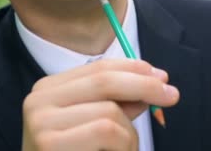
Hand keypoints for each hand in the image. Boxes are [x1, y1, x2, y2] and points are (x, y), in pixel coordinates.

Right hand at [22, 59, 179, 150]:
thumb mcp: (94, 125)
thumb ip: (117, 104)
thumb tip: (154, 81)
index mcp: (48, 90)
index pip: (98, 67)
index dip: (134, 69)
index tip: (162, 77)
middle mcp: (38, 100)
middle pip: (104, 80)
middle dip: (144, 85)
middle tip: (172, 95)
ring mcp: (41, 122)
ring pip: (109, 111)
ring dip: (129, 135)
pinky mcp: (50, 143)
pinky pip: (106, 132)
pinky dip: (122, 148)